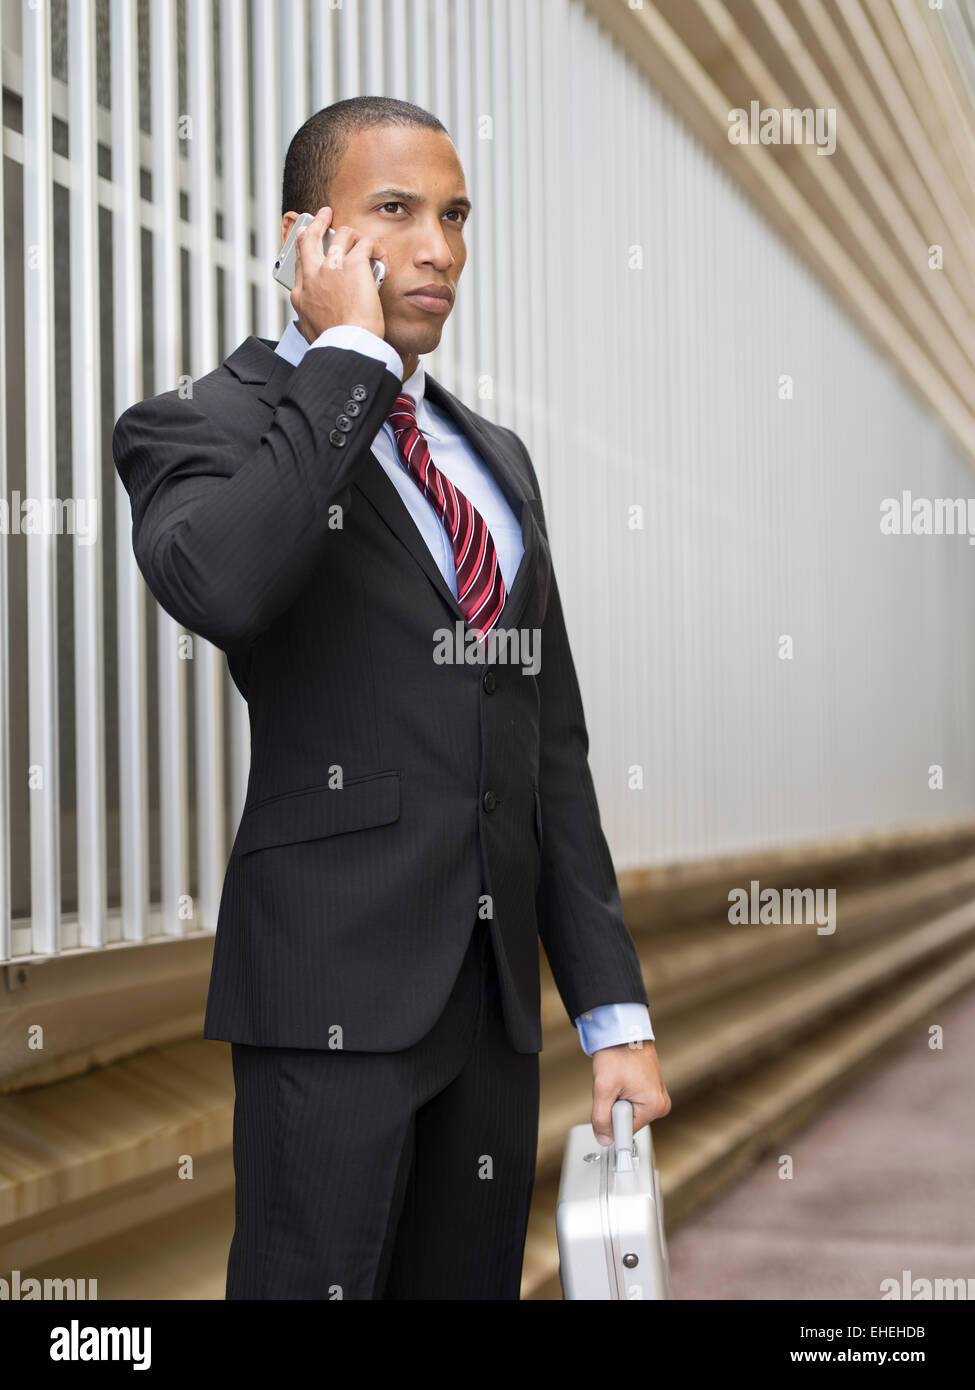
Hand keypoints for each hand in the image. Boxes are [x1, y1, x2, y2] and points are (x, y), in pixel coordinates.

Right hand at [291, 206, 386, 343]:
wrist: (348, 346)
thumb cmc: (337, 346)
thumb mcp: (313, 333)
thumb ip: (311, 320)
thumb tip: (313, 321)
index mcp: (301, 295)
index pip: (301, 265)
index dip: (306, 252)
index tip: (309, 245)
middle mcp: (313, 276)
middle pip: (309, 238)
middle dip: (316, 223)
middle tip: (324, 215)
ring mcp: (332, 267)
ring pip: (340, 234)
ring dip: (352, 233)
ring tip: (362, 238)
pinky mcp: (354, 264)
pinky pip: (366, 243)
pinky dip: (375, 247)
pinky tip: (381, 257)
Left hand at [590, 1039, 670, 1145]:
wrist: (623, 1032)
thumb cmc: (617, 1053)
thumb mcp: (603, 1088)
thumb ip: (602, 1118)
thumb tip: (604, 1139)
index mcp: (655, 1107)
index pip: (626, 1131)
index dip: (612, 1119)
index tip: (611, 1101)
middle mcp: (661, 1104)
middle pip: (628, 1121)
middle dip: (615, 1107)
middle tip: (614, 1087)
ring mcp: (657, 1097)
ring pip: (628, 1111)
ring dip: (618, 1099)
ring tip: (618, 1080)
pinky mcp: (652, 1090)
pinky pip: (632, 1101)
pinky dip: (623, 1092)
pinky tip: (622, 1078)